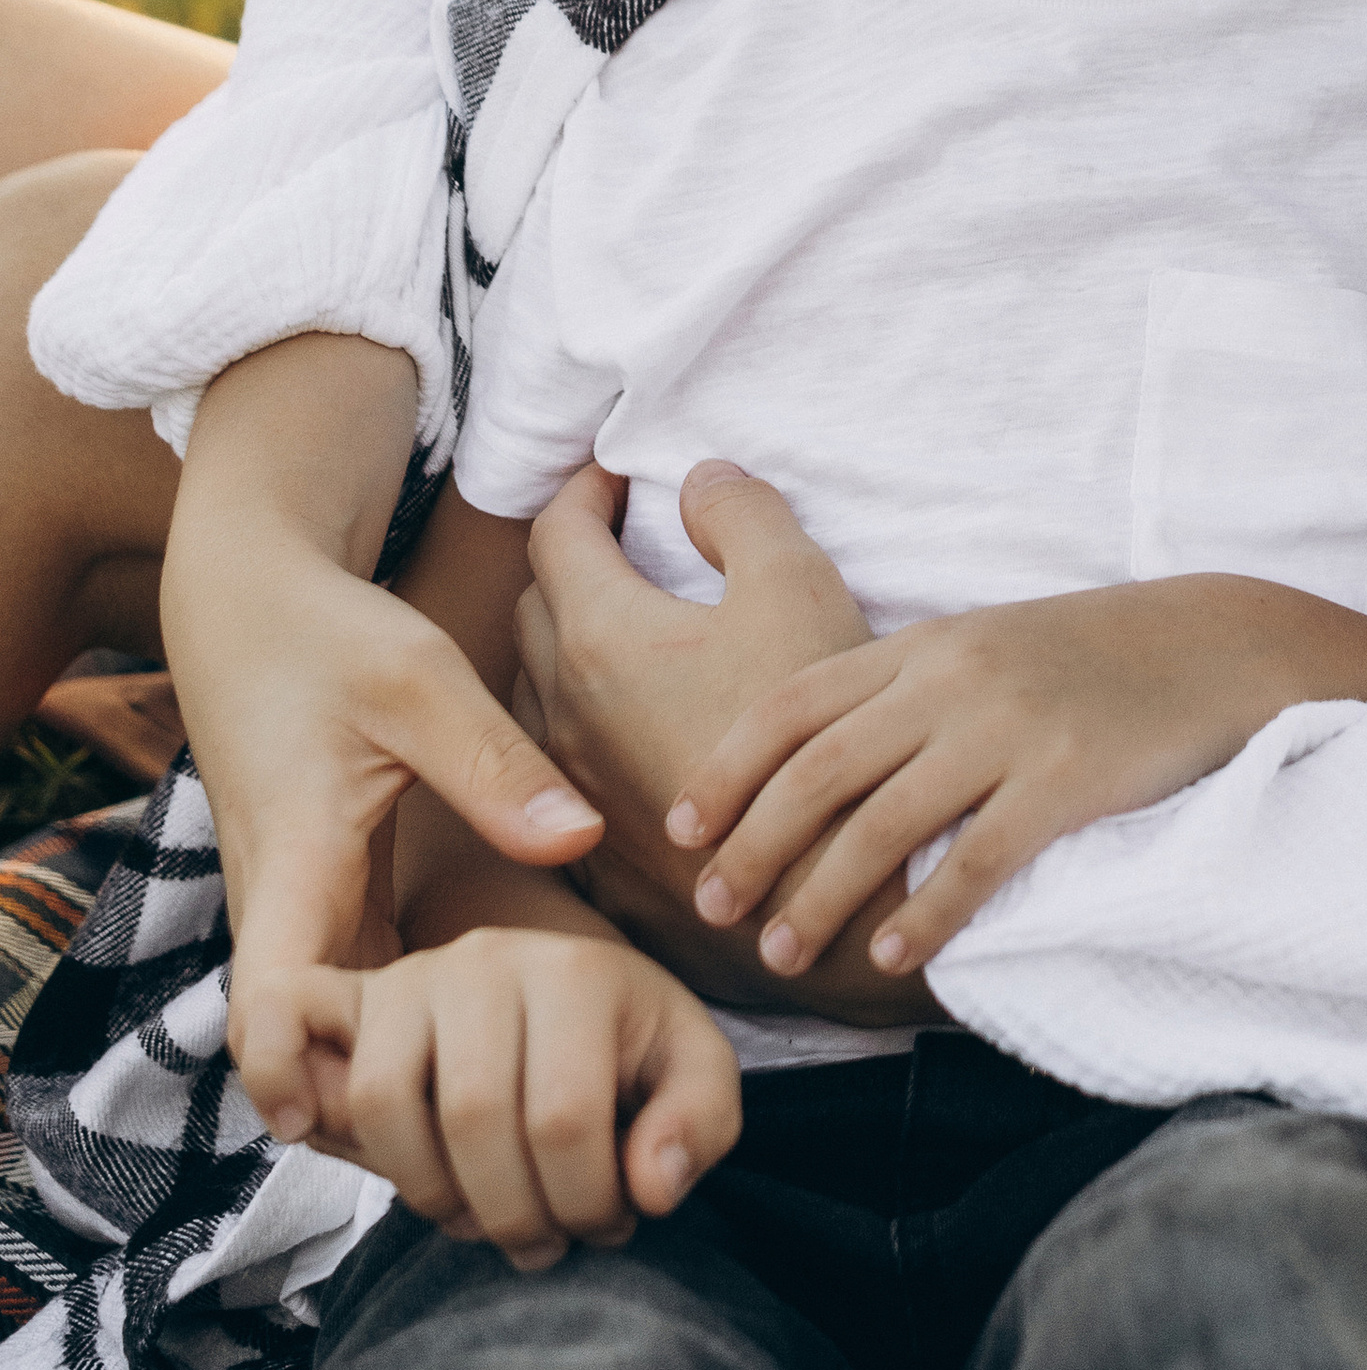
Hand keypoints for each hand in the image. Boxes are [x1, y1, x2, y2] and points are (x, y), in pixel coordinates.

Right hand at [162, 338, 605, 1146]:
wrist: (253, 605)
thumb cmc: (332, 639)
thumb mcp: (420, 684)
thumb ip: (497, 767)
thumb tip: (579, 843)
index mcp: (295, 863)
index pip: (272, 1011)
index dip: (311, 1082)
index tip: (388, 1126)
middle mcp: (280, 907)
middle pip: (307, 1052)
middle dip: (382, 1113)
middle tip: (496, 1158)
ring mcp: (293, 910)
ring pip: (329, 1032)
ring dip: (393, 1077)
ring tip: (506, 1123)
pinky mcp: (315, 903)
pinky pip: (347, 995)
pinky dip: (397, 1030)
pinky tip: (483, 1047)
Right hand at [298, 924, 740, 1272]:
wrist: (562, 987)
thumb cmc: (629, 1046)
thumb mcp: (694, 1071)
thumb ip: (699, 1124)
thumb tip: (648, 1186)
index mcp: (577, 972)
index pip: (564, 1121)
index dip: (585, 1204)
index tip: (608, 1225)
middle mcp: (486, 957)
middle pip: (473, 1119)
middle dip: (513, 1214)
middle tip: (545, 1243)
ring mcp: (411, 975)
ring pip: (381, 1100)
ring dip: (426, 1191)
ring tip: (477, 1217)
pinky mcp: (353, 997)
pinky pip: (287, 1024)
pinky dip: (284, 1079)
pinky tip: (313, 1135)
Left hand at [513, 461, 936, 1025]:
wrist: (828, 892)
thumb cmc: (821, 732)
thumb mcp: (796, 583)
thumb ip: (741, 511)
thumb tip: (698, 477)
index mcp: (603, 638)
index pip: (557, 532)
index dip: (587, 490)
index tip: (618, 478)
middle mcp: (565, 713)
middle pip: (535, 608)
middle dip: (573, 564)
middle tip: (626, 546)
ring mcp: (574, 791)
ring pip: (539, 694)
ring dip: (571, 651)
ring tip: (635, 637)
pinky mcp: (597, 855)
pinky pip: (563, 772)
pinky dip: (587, 731)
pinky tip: (639, 734)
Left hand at [671, 575, 1366, 982]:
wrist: (1211, 646)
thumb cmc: (1088, 658)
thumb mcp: (982, 645)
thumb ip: (901, 687)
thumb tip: (809, 758)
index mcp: (923, 644)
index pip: (794, 702)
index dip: (729, 768)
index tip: (680, 829)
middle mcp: (951, 678)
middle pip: (819, 767)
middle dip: (752, 843)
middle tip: (709, 907)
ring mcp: (1008, 726)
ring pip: (882, 820)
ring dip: (820, 894)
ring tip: (782, 952)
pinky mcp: (1066, 778)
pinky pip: (976, 856)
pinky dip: (924, 910)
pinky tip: (893, 953)